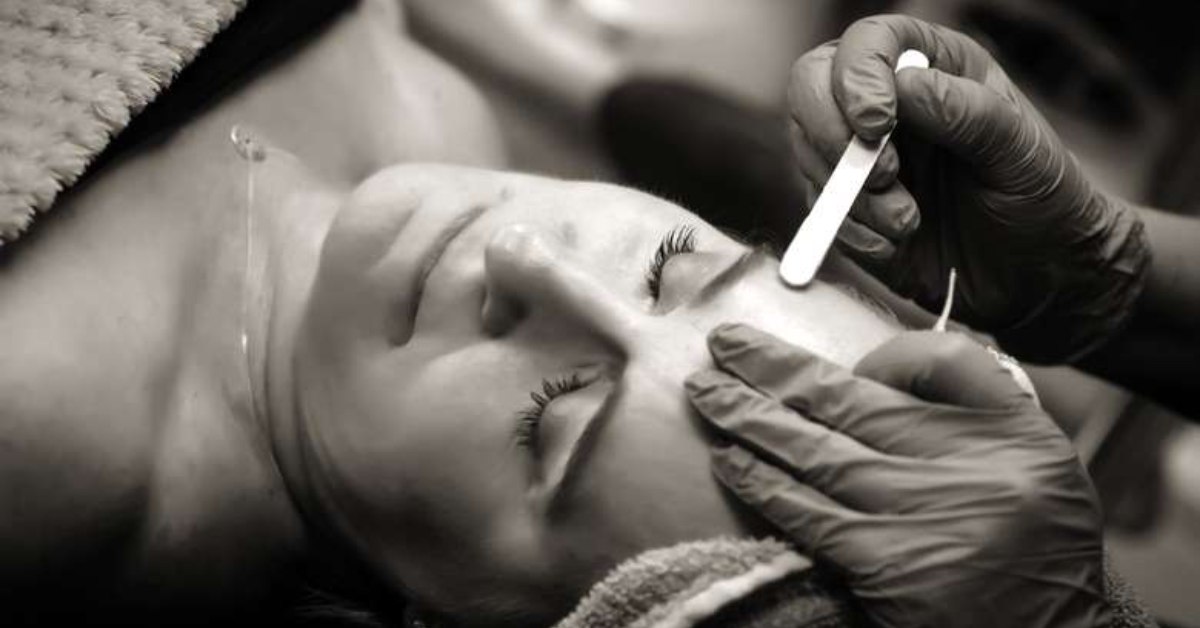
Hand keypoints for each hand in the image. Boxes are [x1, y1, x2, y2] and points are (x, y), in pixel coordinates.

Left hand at [686, 323, 1106, 627]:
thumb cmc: (1030, 540)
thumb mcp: (1029, 454)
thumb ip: (964, 397)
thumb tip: (870, 367)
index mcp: (1009, 433)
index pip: (929, 366)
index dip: (854, 356)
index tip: (787, 347)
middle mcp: (967, 470)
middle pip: (852, 403)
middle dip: (774, 371)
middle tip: (720, 345)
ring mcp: (921, 519)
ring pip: (817, 452)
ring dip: (750, 419)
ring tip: (705, 391)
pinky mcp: (885, 566)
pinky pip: (807, 513)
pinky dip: (763, 483)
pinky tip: (729, 459)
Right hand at [787, 14, 1149, 361]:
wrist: (1038, 278)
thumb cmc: (1042, 201)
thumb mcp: (1020, 151)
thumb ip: (967, 112)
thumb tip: (904, 85)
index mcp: (932, 68)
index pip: (865, 43)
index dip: (857, 76)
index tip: (877, 124)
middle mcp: (886, 105)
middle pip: (810, 86)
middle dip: (832, 136)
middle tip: (883, 177)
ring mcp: (860, 158)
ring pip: (809, 154)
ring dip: (853, 198)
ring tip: (910, 222)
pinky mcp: (848, 211)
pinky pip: (821, 214)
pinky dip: (854, 234)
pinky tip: (898, 245)